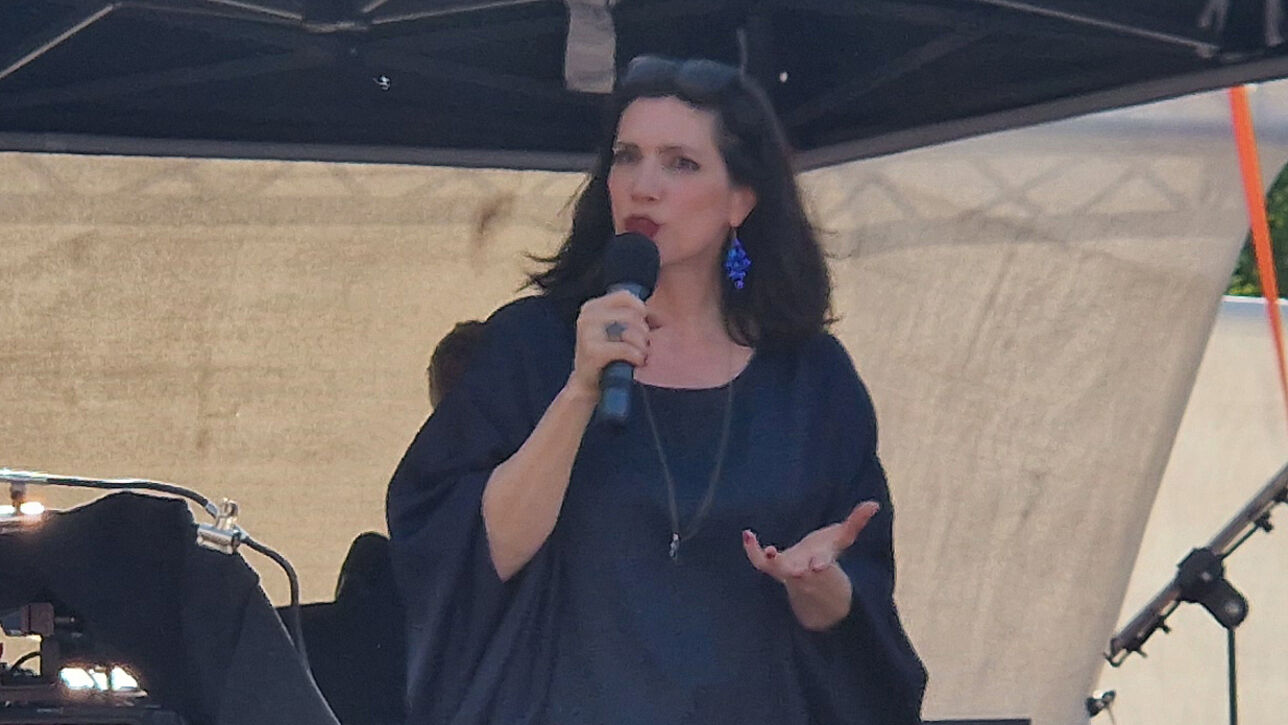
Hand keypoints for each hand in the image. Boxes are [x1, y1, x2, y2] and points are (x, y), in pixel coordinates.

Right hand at [567, 290, 649, 397]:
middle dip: (644, 332)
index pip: (624, 296)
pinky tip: (637, 362)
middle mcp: (587, 317)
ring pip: (630, 330)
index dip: (641, 309)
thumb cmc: (607, 356)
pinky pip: (626, 348)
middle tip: (643, 346)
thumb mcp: (614, 330)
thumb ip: (629, 316)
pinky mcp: (593, 351)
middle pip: (631, 315)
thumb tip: (657, 312)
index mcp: (591, 307)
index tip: (645, 325)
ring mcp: (588, 333)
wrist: (588, 385)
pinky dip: (637, 356)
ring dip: (642, 345)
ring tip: (641, 354)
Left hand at [742, 501, 879, 582]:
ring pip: (777, 568)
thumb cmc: (827, 550)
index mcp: (820, 561)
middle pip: (799, 573)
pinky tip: (747, 534)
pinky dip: (752, 550)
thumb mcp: (843, 538)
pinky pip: (758, 561)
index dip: (820, 565)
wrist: (808, 572)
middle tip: (792, 570)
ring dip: (769, 560)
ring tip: (763, 547)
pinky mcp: (772, 565)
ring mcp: (785, 568)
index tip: (818, 567)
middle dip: (796, 572)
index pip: (822, 565)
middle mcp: (803, 568)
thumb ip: (856, 521)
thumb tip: (874, 504)